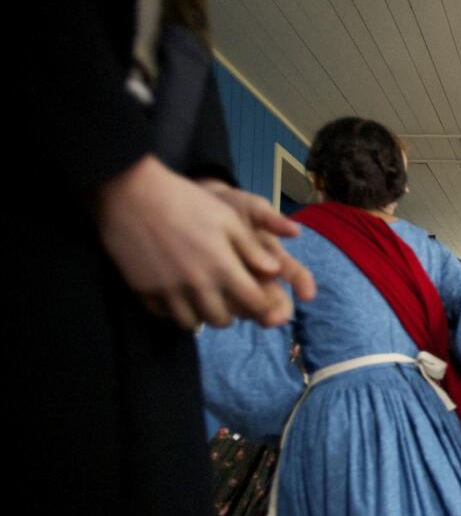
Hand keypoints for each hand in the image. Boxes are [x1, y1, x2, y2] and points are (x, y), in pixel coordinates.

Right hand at [96, 156, 307, 329]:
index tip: (260, 300)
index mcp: (223, 267)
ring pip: (192, 323)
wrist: (130, 192)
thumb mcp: (227, 218)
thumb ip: (252, 248)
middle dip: (230, 314)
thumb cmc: (186, 201)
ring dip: (201, 315)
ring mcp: (169, 292)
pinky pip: (164, 315)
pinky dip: (173, 310)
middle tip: (226, 299)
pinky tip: (176, 294)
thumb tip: (274, 271)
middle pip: (222, 321)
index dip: (263, 306)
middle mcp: (198, 286)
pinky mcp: (144, 292)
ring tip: (201, 299)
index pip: (254, 304)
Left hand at [198, 180, 316, 304]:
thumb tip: (295, 231)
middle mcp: (261, 278)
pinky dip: (218, 306)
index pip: (296, 276)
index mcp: (274, 259)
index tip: (307, 295)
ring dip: (249, 312)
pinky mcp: (214, 292)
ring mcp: (238, 287)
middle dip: (276, 312)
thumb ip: (271, 220)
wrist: (195, 209)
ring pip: (249, 308)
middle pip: (274, 301)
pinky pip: (218, 304)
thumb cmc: (232, 209)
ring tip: (239, 309)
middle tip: (271, 318)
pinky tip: (213, 305)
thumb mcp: (252, 209)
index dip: (304, 286)